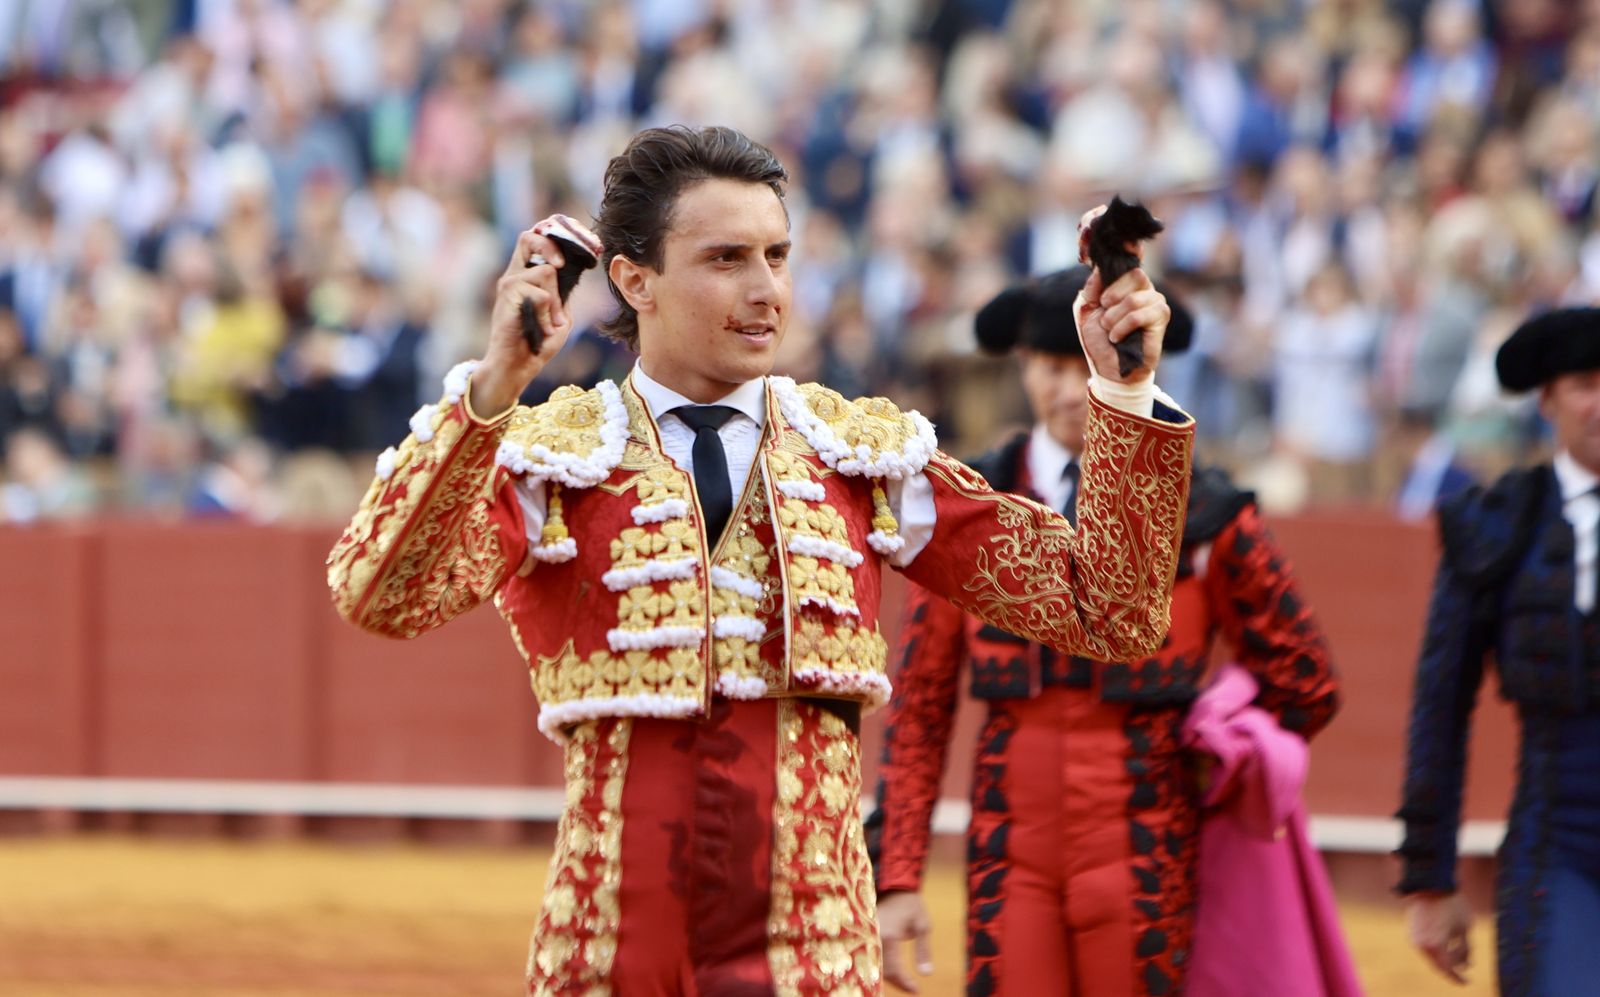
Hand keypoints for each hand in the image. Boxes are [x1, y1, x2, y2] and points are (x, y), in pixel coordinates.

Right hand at [470, 221, 578, 415]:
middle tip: (562, 265)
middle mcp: (514, 275)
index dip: (555, 231)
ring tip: (550, 322)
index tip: (577, 239)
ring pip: (546, 270)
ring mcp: (509, 283)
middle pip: (529, 236)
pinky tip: (541, 328)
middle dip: (551, 245)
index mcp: (526, 275)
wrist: (517, 367)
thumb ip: (564, 292)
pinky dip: (547, 314)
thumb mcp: (560, 314)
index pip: (536, 238)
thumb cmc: (538, 343)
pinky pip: (541, 294)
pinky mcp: (508, 296)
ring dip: (555, 300)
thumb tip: (576, 271)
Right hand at [878, 890, 933, 992]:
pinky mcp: (865, 934)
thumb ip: (923, 951)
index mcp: (888, 935)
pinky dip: (882, 966)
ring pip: (874, 964)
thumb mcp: (923, 926)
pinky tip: (893, 972)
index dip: (905, 982)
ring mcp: (868, 935)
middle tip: (911, 988)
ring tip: (905, 982)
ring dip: (888, 976)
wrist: (895, 886)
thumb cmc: (912, 905)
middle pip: (881, 970)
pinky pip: (871, 955)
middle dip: (896, 982)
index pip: (894, 968)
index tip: (917, 990)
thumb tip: (927, 974)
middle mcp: (874, 937)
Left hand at [1072, 206, 1168, 383]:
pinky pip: (1140, 312)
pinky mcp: (1161, 317)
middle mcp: (1142, 286)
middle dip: (1111, 295)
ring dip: (1113, 317)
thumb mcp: (1086, 309)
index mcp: (1123, 281)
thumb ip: (1092, 288)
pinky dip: (1122, 326)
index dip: (1125, 237)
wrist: (1110, 368)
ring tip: (1110, 330)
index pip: (1129, 253)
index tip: (1109, 217)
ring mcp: (1154, 300)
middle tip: (1104, 310)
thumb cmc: (1100, 339)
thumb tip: (1099, 274)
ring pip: (1133, 297)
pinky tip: (1118, 337)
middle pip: (1132, 273)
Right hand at [1407, 891, 1471, 983]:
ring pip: (1431, 956)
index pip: (1447, 968)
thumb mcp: (1465, 929)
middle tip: (1464, 967)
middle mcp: (1422, 944)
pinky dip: (1435, 949)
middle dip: (1452, 967)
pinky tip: (1446, 943)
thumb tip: (1466, 965)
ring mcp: (1414, 938)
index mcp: (1436, 945)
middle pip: (1438, 964)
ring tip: (1458, 951)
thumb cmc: (1452, 906)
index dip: (1458, 977)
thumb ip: (1465, 949)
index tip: (1467, 982)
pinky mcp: (1411, 931)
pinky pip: (1424, 947)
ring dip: (1444, 957)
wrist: (1431, 885)